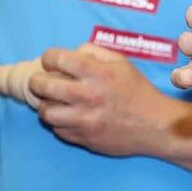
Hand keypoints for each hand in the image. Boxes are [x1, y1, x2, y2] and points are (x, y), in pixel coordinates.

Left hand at [30, 44, 172, 155]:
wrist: (154, 126)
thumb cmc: (137, 91)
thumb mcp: (121, 63)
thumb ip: (94, 51)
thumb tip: (71, 54)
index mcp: (98, 73)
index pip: (57, 59)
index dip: (49, 58)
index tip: (50, 61)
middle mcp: (88, 96)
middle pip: (43, 86)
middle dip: (37, 81)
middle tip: (40, 81)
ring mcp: (84, 120)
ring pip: (45, 112)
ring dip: (45, 104)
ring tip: (53, 101)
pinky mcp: (84, 139)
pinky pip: (57, 130)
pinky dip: (58, 122)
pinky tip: (68, 116)